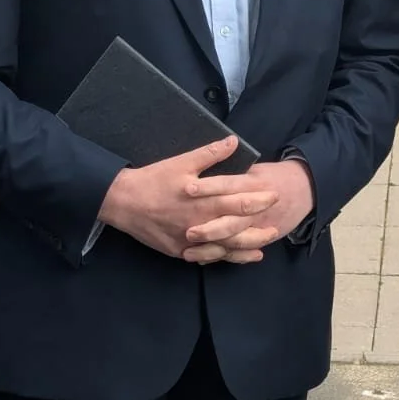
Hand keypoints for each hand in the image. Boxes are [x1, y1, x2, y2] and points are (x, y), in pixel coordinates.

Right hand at [98, 138, 280, 263]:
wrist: (122, 202)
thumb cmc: (154, 179)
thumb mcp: (182, 162)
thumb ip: (210, 154)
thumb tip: (234, 141)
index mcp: (203, 200)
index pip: (238, 202)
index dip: (259, 200)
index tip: (275, 196)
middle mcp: (200, 223)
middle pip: (236, 229)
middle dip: (258, 229)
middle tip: (276, 227)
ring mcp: (190, 240)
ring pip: (223, 248)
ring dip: (244, 248)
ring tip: (262, 248)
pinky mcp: (180, 250)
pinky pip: (205, 257)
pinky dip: (222, 258)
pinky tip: (233, 258)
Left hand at [183, 158, 314, 263]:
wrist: (306, 189)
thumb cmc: (275, 177)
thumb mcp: (256, 169)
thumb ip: (234, 171)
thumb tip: (205, 169)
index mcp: (253, 185)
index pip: (228, 185)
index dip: (209, 187)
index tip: (187, 188)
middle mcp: (256, 209)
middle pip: (232, 221)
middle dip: (210, 229)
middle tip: (188, 232)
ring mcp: (260, 226)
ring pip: (236, 242)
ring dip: (212, 249)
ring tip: (188, 253)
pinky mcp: (262, 238)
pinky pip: (241, 252)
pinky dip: (223, 258)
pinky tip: (202, 259)